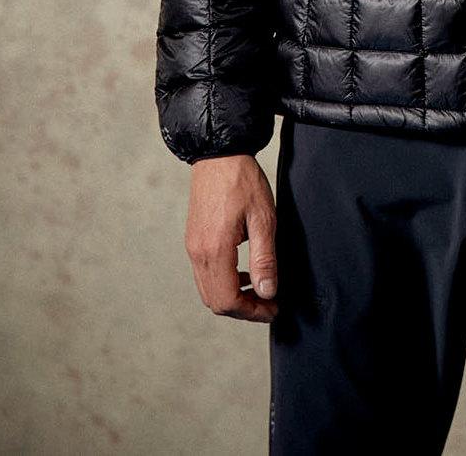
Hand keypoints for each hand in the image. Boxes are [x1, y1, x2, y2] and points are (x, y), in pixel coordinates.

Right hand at [185, 154, 278, 322]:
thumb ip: (264, 259)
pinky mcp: (193, 240)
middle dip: (243, 309)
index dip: (252, 312)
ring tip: (258, 287)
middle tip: (268, 303)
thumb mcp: (263, 219)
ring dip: (233, 297)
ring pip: (209, 291)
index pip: (228, 301)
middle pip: (216, 302)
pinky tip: (243, 270)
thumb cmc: (242, 181)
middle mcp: (198, 253)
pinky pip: (205, 275)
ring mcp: (193, 247)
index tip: (273, 308)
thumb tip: (267, 293)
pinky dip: (223, 282)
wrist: (219, 153)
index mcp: (215, 250)